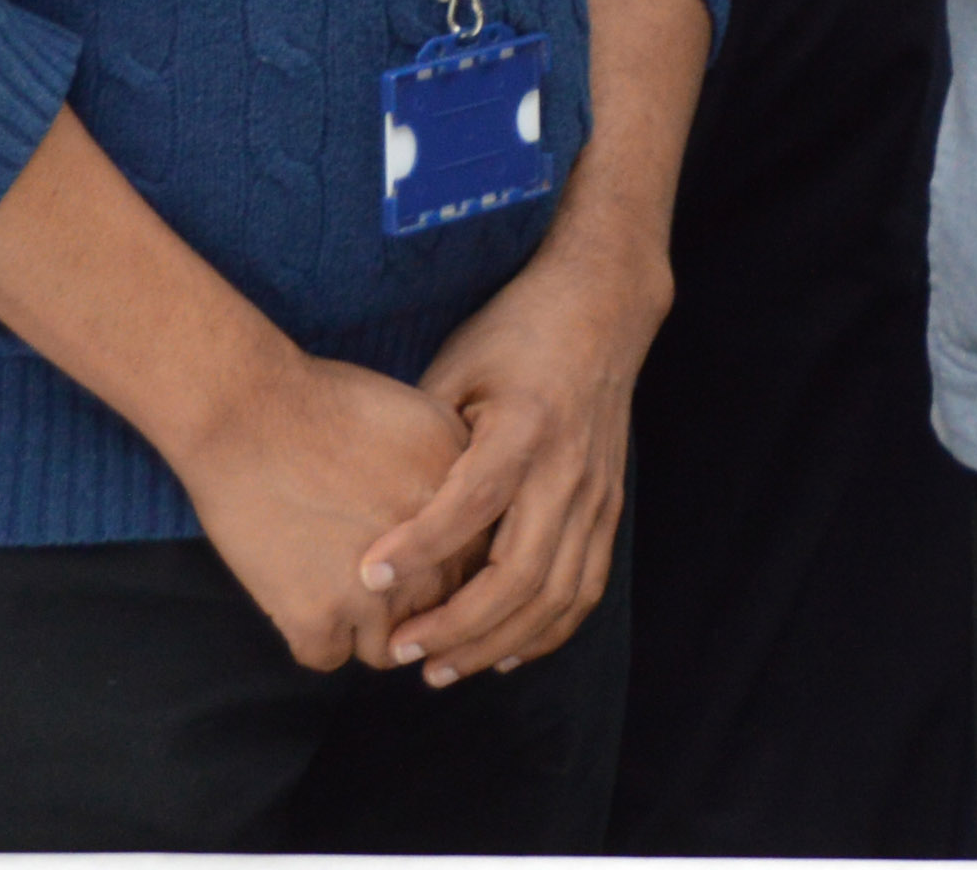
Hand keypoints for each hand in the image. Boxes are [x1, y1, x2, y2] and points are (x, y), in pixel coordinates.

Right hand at [168, 350, 473, 670]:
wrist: (247, 411)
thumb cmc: (329, 407)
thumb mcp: (425, 424)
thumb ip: (459, 483)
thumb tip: (471, 530)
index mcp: (468, 511)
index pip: (477, 573)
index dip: (440, 567)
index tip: (406, 552)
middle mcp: (436, 557)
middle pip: (438, 614)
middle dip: (404, 601)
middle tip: (362, 570)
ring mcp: (379, 594)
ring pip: (388, 649)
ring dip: (360, 626)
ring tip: (329, 579)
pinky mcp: (318, 619)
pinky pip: (328, 657)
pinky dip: (310, 633)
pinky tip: (295, 586)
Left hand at [362, 247, 673, 682]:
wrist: (603, 307)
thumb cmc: (514, 333)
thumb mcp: (457, 366)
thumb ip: (426, 439)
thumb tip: (370, 507)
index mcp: (526, 426)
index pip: (472, 503)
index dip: (421, 547)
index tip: (367, 577)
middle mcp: (568, 468)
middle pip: (520, 573)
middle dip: (457, 626)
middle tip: (398, 651)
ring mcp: (597, 492)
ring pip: (556, 595)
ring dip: (497, 642)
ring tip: (441, 669)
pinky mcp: (609, 506)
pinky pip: (585, 587)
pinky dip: (547, 632)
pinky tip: (503, 654)